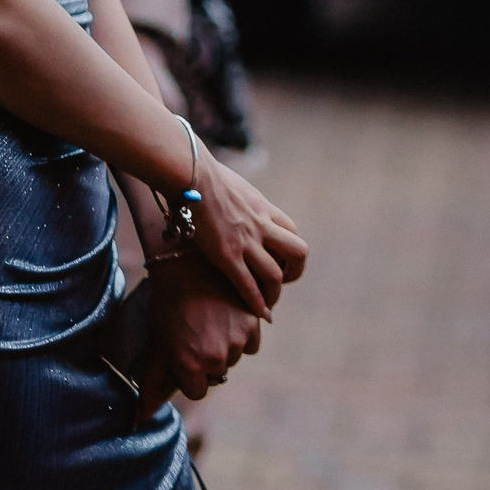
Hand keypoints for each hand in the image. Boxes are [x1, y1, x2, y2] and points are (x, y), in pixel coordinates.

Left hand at [135, 256, 263, 423]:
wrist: (188, 265)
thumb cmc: (167, 306)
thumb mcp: (157, 346)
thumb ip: (151, 386)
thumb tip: (140, 421)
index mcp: (189, 366)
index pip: (198, 390)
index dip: (190, 374)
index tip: (185, 355)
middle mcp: (215, 358)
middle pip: (217, 373)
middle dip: (208, 359)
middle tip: (196, 334)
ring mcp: (236, 341)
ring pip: (235, 358)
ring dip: (226, 347)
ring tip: (211, 323)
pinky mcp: (253, 323)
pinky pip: (251, 344)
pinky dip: (242, 335)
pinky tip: (227, 317)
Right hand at [179, 153, 307, 319]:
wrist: (191, 175)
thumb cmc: (202, 175)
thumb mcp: (232, 187)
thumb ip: (237, 201)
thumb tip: (226, 202)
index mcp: (264, 208)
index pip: (292, 232)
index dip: (289, 251)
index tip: (281, 262)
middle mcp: (262, 226)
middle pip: (298, 253)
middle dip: (294, 272)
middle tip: (280, 283)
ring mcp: (246, 241)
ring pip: (275, 275)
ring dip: (273, 293)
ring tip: (267, 305)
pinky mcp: (227, 254)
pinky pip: (247, 285)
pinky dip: (256, 302)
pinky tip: (258, 314)